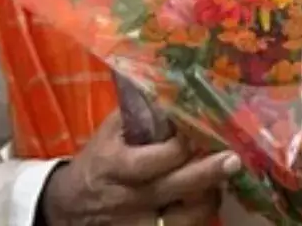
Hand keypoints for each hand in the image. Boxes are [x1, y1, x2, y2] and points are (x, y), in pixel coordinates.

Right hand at [39, 111, 240, 224]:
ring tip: (222, 179)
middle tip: (234, 159)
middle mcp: (127, 197)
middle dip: (208, 173)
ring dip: (207, 198)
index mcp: (115, 165)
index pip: (154, 159)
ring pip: (183, 218)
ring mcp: (136, 223)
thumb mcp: (110, 132)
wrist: (68, 206)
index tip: (202, 129)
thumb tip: (178, 88)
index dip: (181, 145)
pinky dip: (197, 216)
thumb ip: (141, 113)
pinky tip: (207, 198)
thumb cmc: (98, 160)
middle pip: (174, 188)